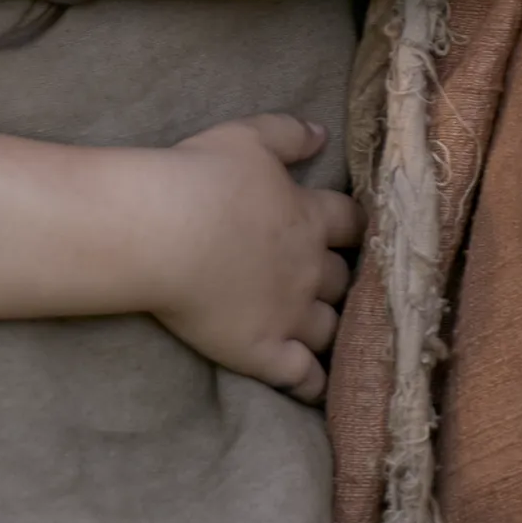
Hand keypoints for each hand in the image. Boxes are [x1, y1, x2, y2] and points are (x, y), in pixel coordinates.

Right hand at [148, 114, 354, 401]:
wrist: (165, 231)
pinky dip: (316, 384)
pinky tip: (319, 388)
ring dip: (334, 329)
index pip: (352, 223)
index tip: (355, 232)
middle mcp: (309, 269)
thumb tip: (323, 135)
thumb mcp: (248, 137)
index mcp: (309, 217)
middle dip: (342, 280)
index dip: (356, 227)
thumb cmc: (202, 177)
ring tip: (330, 335)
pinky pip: (303, 377)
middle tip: (332, 283)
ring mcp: (290, 315)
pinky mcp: (264, 351)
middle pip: (344, 279)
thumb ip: (290, 133)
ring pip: (331, 328)